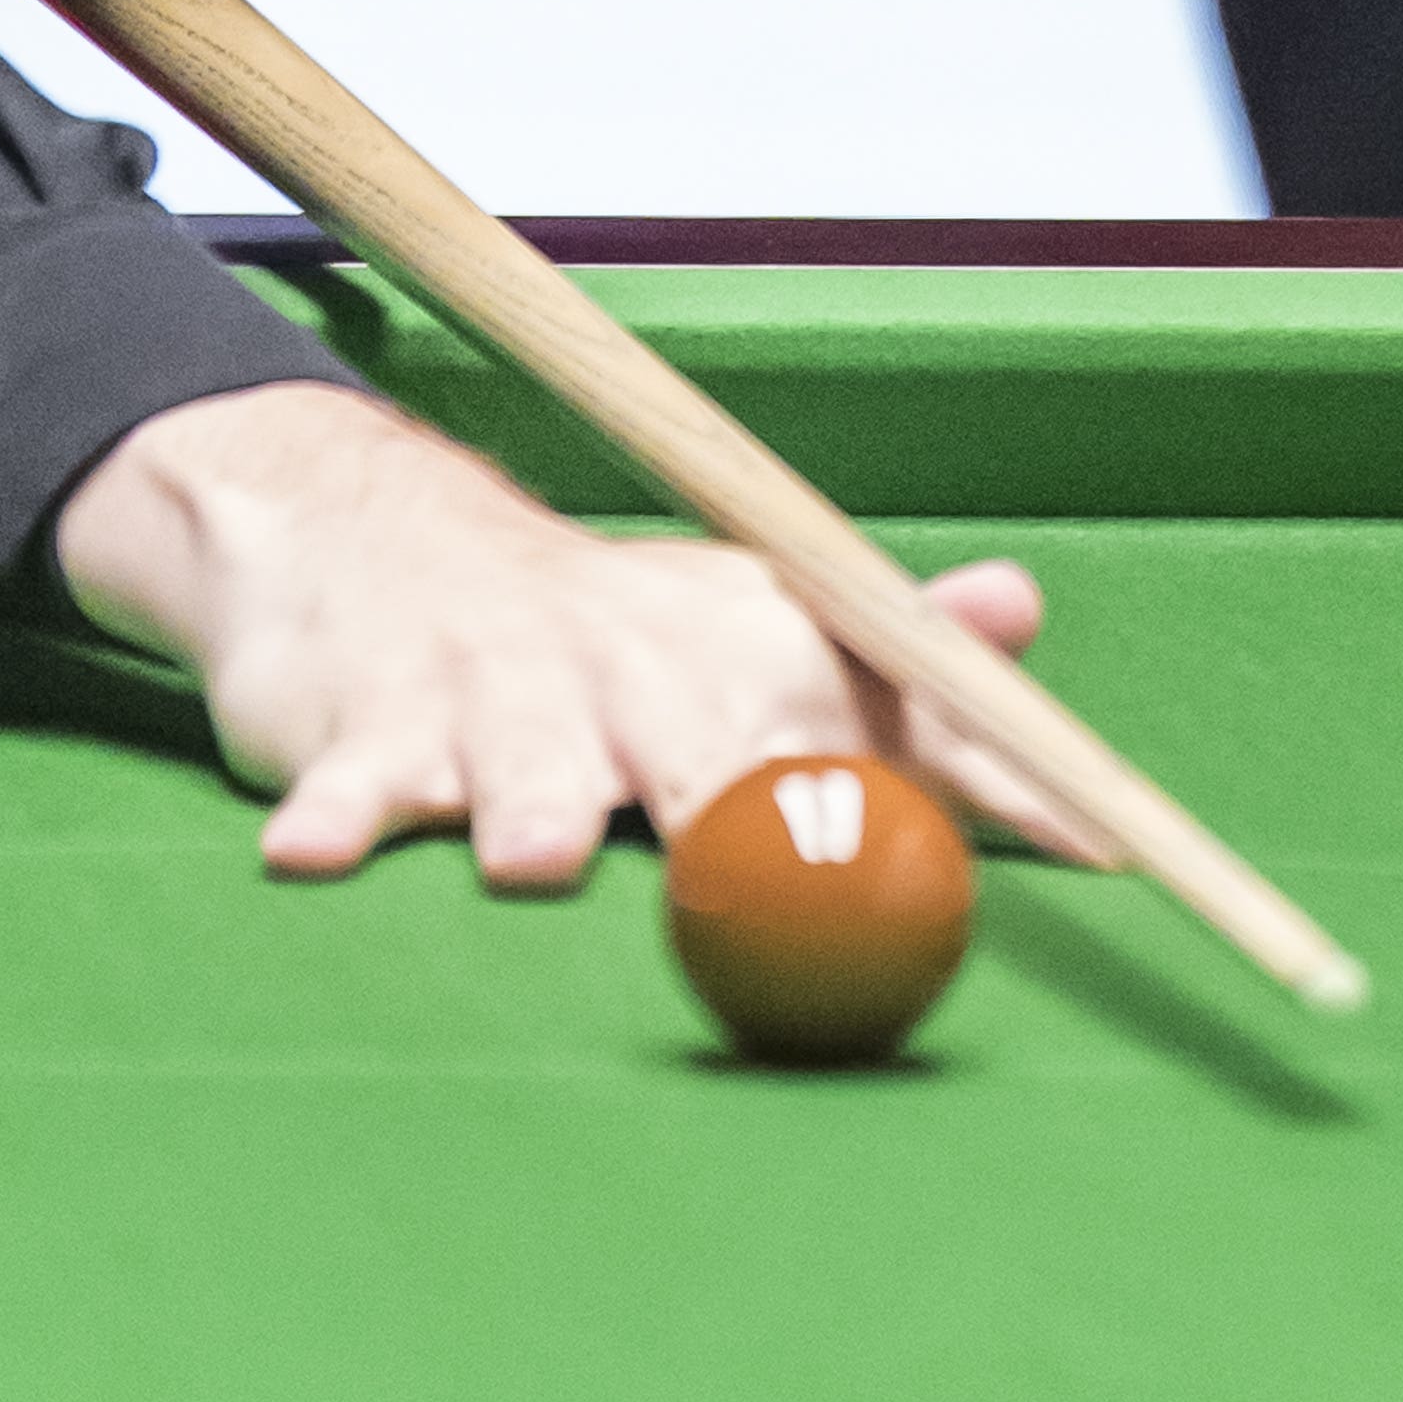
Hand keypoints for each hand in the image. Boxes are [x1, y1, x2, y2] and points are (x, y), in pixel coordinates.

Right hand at [54, 380, 1093, 886]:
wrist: (373, 534)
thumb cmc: (604, 638)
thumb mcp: (765, 640)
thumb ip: (924, 690)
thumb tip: (1054, 661)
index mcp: (746, 661)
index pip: (888, 715)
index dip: (982, 780)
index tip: (1088, 849)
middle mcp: (632, 674)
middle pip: (701, 749)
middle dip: (736, 807)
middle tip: (759, 867)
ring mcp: (494, 699)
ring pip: (522, 762)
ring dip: (530, 809)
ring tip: (535, 861)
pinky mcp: (365, 728)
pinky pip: (351, 783)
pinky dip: (333, 821)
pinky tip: (315, 858)